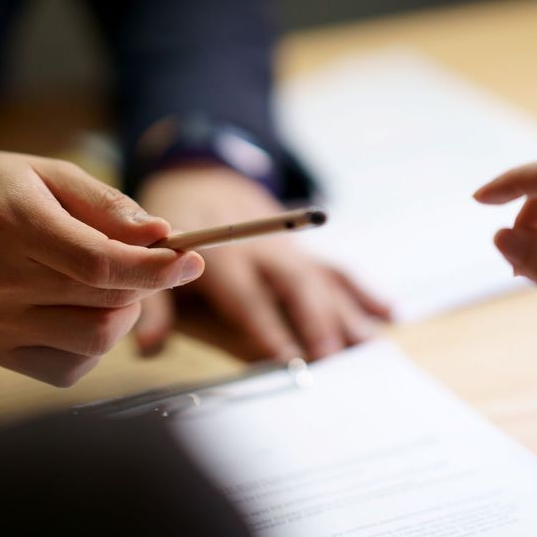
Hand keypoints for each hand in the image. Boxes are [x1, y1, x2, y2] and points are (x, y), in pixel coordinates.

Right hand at [0, 151, 203, 385]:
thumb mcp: (42, 172)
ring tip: (109, 283)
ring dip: (123, 314)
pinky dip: (92, 347)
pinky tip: (83, 312)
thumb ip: (105, 203)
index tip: (191, 260)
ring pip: (93, 341)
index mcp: (13, 224)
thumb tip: (161, 234)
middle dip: (146, 282)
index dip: (157, 268)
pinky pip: (66, 369)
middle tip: (149, 260)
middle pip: (105, 300)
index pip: (101, 263)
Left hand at [136, 164, 389, 361]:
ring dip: (346, 313)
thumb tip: (148, 347)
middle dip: (316, 322)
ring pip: (323, 279)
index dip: (266, 327)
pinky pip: (337, 269)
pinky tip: (389, 313)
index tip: (285, 359)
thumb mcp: (150, 260)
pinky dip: (364, 291)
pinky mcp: (303, 250)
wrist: (198, 177)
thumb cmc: (172, 229)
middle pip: (295, 286)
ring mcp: (288, 249)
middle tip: (332, 358)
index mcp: (222, 253)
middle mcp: (262, 249)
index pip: (247, 296)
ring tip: (367, 347)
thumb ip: (153, 304)